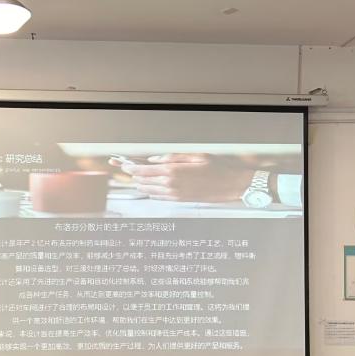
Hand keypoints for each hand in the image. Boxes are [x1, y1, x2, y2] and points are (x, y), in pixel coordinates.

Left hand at [120, 153, 256, 202]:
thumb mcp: (195, 156)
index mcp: (173, 171)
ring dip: (141, 183)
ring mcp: (174, 194)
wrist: (231, 185)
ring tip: (137, 176)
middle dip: (133, 174)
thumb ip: (171, 157)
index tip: (123, 164)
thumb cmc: (217, 168)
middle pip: (143, 181)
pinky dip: (151, 191)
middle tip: (125, 167)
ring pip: (148, 190)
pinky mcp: (179, 200)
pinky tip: (150, 186)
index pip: (143, 170)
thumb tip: (153, 159)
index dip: (131, 167)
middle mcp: (171, 184)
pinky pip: (158, 197)